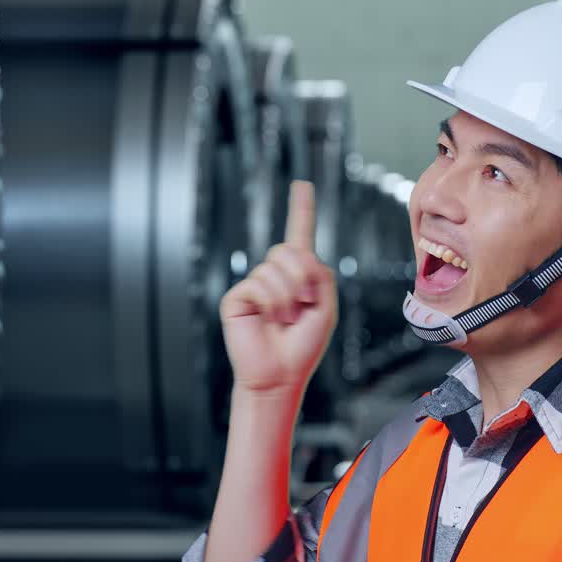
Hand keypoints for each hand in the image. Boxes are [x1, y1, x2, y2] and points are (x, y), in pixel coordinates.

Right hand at [219, 180, 337, 396]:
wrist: (280, 376)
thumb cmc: (303, 346)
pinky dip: (271, 303)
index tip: (302, 185)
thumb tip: (297, 253)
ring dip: (288, 297)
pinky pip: (257, 284)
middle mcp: (274, 276)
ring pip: (274, 268)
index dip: (301, 209)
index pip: (299, 235)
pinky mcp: (236, 297)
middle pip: (288, 249)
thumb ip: (320, 275)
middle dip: (302, 276)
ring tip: (285, 320)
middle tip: (303, 305)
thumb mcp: (325, 307)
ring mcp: (254, 285)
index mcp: (297, 275)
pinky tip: (269, 320)